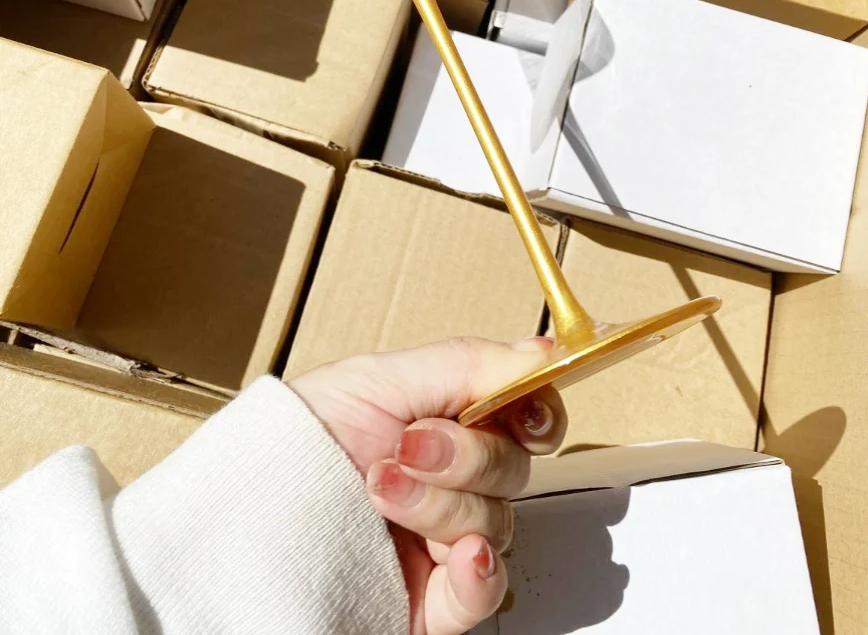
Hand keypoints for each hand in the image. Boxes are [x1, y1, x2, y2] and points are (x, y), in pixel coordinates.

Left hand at [288, 336, 566, 634]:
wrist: (246, 512)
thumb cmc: (298, 442)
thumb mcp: (377, 380)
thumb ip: (466, 365)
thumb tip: (538, 351)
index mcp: (449, 424)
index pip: (526, 419)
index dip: (537, 413)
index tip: (524, 412)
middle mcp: (454, 482)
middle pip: (514, 470)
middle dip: (463, 454)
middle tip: (406, 445)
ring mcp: (445, 542)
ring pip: (496, 525)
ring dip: (440, 505)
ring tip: (378, 491)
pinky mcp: (432, 600)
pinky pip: (485, 593)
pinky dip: (479, 574)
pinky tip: (458, 554)